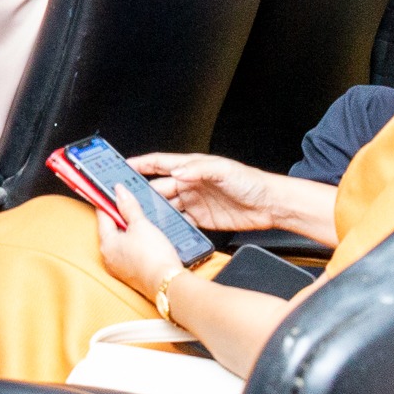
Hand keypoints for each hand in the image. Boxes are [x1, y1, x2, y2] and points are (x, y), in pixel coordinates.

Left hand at [93, 188, 184, 301]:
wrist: (168, 284)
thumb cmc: (153, 256)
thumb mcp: (141, 225)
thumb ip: (129, 207)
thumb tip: (119, 191)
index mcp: (106, 243)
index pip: (102, 215)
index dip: (108, 201)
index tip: (111, 191)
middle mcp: (108, 257)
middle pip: (111, 229)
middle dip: (120, 217)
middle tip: (130, 205)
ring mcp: (119, 268)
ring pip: (121, 242)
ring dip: (129, 231)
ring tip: (142, 222)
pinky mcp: (131, 275)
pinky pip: (129, 254)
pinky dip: (135, 244)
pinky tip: (147, 240)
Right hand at [131, 152, 285, 231]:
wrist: (270, 205)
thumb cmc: (250, 182)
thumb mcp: (223, 170)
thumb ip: (198, 170)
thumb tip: (177, 172)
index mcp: (192, 167)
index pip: (160, 163)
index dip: (142, 164)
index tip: (123, 165)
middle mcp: (190, 183)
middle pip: (160, 187)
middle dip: (143, 192)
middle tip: (128, 199)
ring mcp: (195, 202)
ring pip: (167, 206)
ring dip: (156, 211)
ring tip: (142, 218)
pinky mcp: (202, 219)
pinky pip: (181, 222)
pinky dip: (171, 226)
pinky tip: (164, 230)